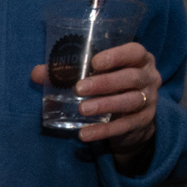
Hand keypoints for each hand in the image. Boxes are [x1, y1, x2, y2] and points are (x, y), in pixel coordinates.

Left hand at [32, 41, 159, 147]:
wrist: (132, 119)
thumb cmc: (111, 87)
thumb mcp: (97, 76)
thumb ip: (68, 72)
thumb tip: (37, 73)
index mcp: (139, 60)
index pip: (135, 52)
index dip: (117, 55)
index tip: (95, 62)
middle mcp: (149, 77)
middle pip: (131, 78)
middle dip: (105, 83)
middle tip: (79, 89)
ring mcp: (149, 100)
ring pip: (131, 101)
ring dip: (105, 105)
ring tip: (82, 109)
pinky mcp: (143, 121)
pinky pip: (124, 126)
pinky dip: (104, 130)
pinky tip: (85, 134)